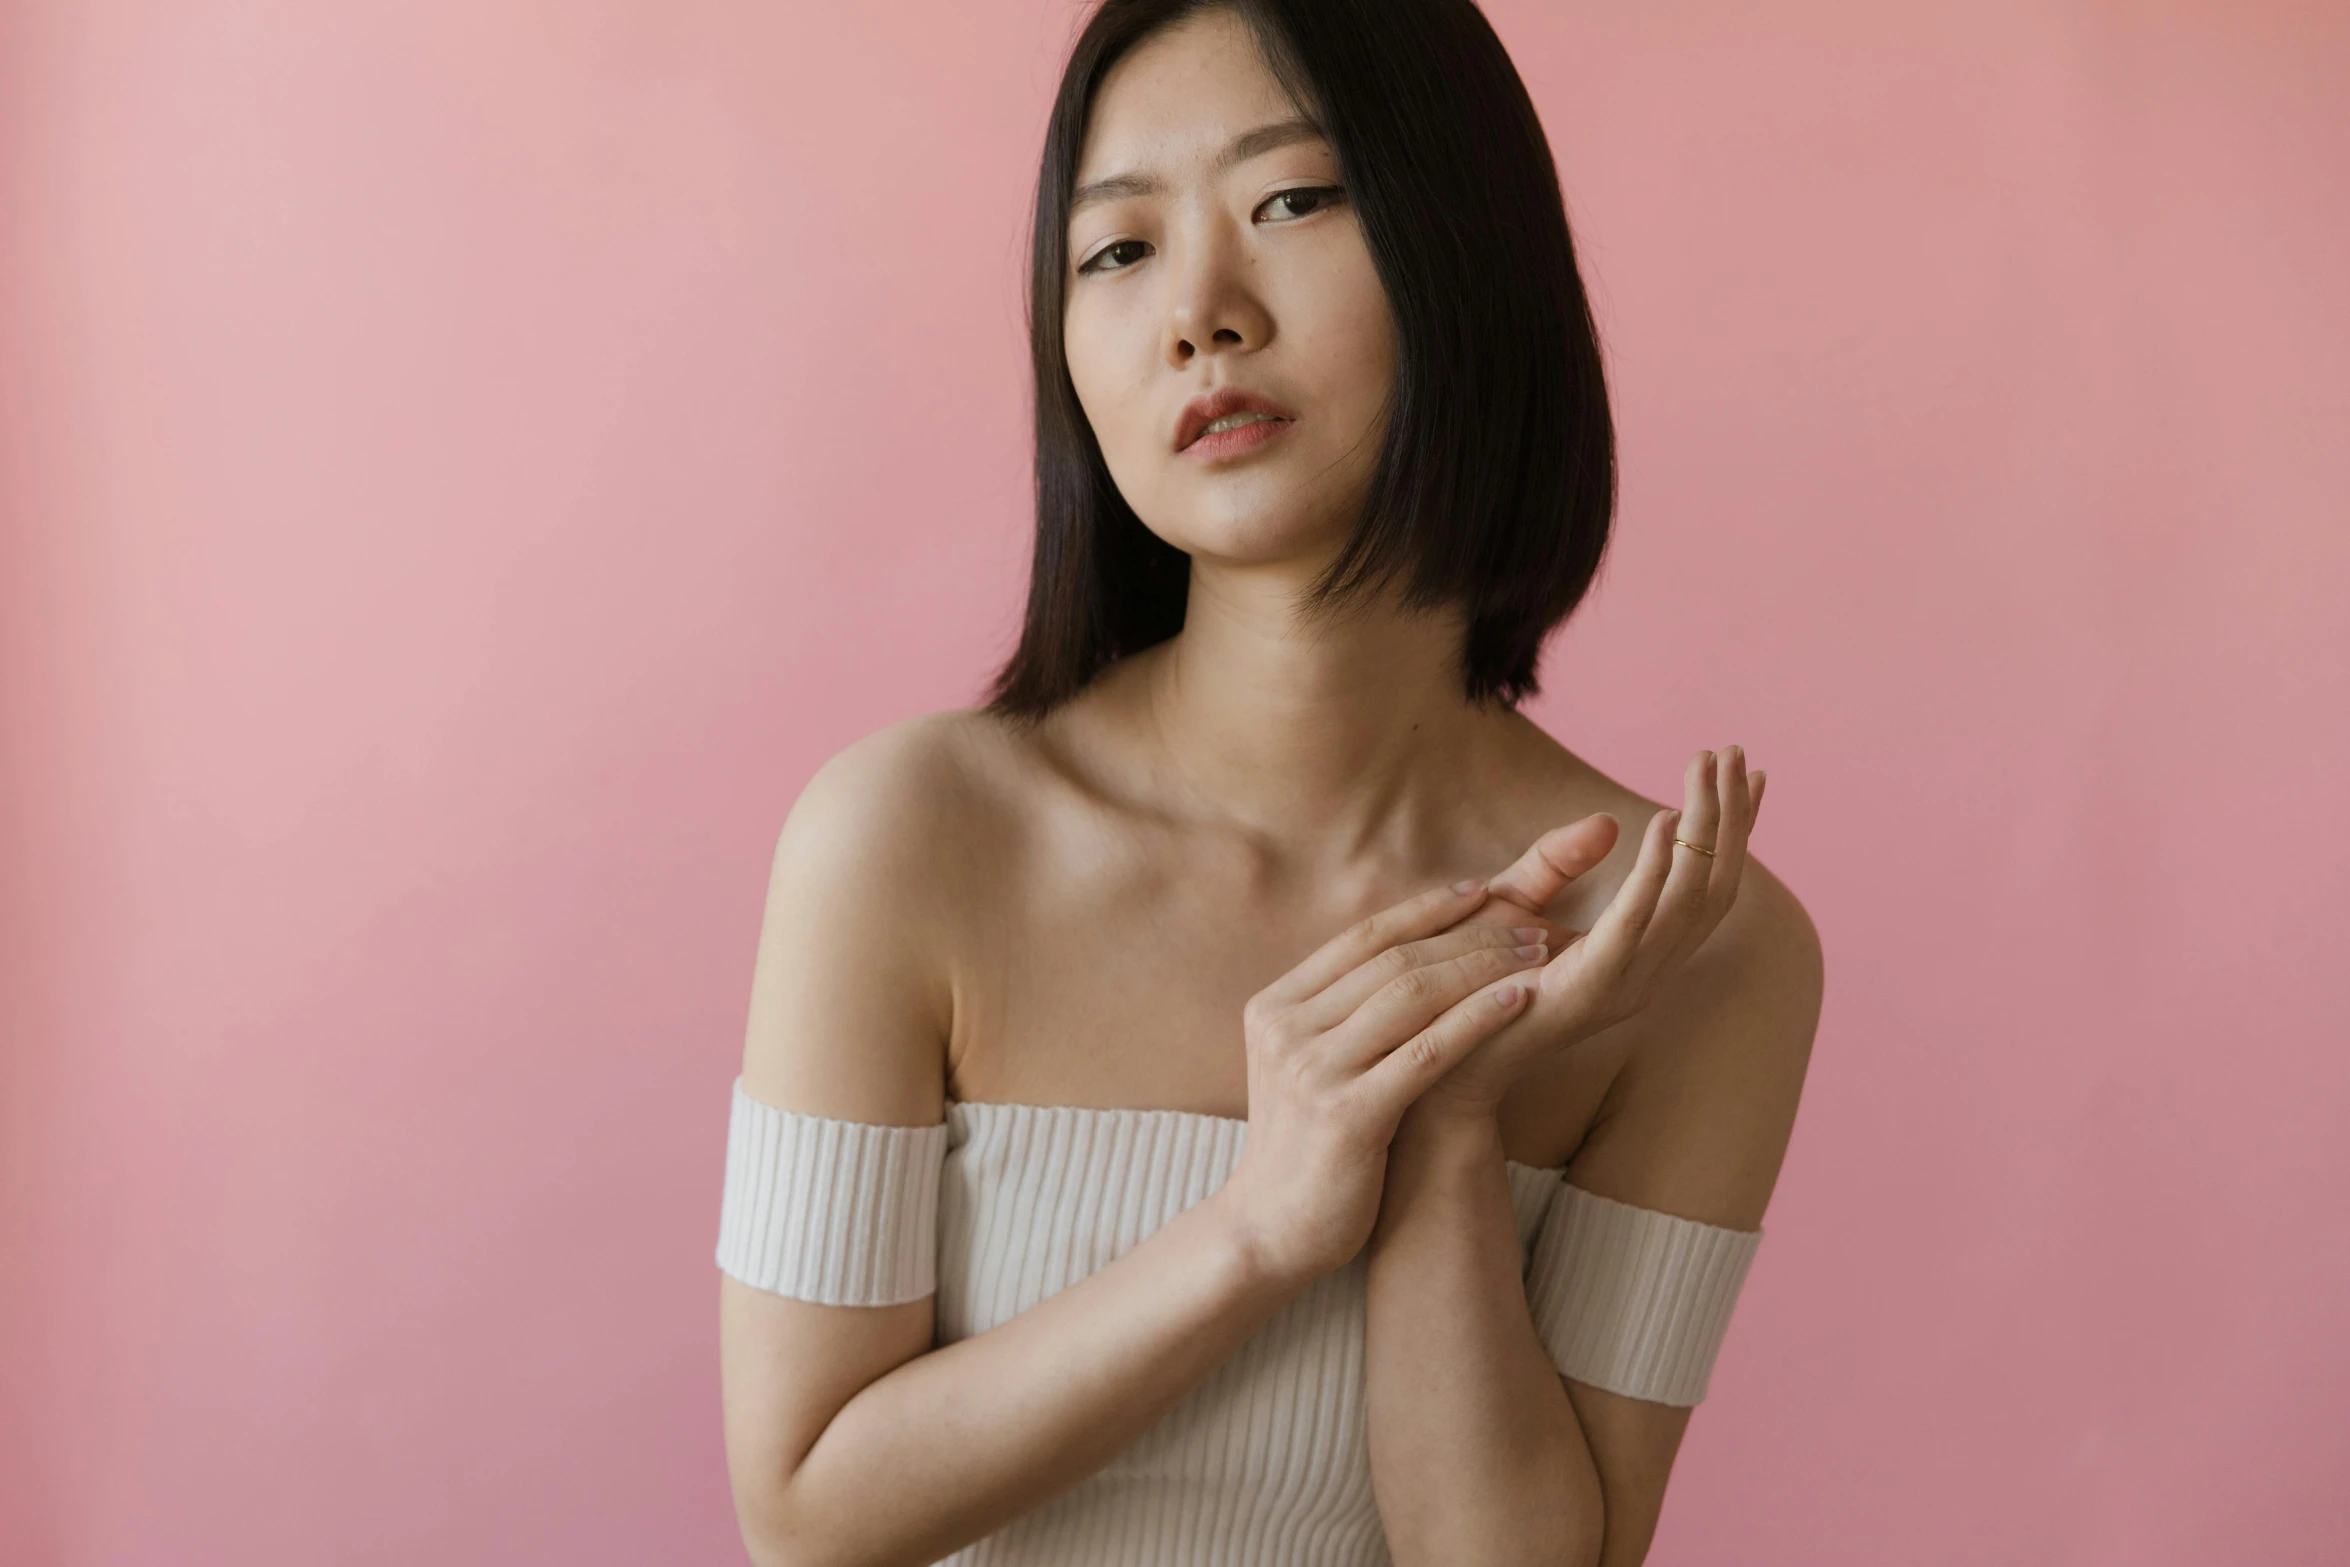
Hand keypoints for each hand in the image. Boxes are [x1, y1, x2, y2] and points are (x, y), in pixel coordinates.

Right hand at [1215, 879, 1552, 1284]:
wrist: (1270, 1230)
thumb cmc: (1306, 1147)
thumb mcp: (1304, 1066)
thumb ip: (1340, 1014)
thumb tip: (1408, 958)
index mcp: (1274, 1007)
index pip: (1360, 938)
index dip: (1424, 910)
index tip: (1481, 890)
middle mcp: (1287, 1030)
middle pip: (1392, 959)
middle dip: (1469, 935)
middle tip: (1531, 924)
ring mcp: (1313, 1072)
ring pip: (1412, 995)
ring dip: (1483, 966)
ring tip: (1538, 955)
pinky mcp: (1348, 1115)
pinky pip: (1427, 1052)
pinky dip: (1479, 1018)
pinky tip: (1523, 1000)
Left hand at [1416, 745, 1765, 1118]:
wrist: (1437, 1064)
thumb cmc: (1470, 989)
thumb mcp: (1517, 907)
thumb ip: (1558, 864)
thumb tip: (1607, 821)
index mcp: (1639, 959)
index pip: (1708, 889)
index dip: (1735, 832)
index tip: (1749, 772)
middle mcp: (1645, 974)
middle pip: (1713, 888)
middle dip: (1730, 818)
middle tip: (1734, 751)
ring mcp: (1622, 986)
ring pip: (1689, 900)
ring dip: (1704, 829)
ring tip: (1705, 770)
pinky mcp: (1588, 990)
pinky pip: (1635, 924)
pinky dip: (1656, 872)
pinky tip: (1665, 823)